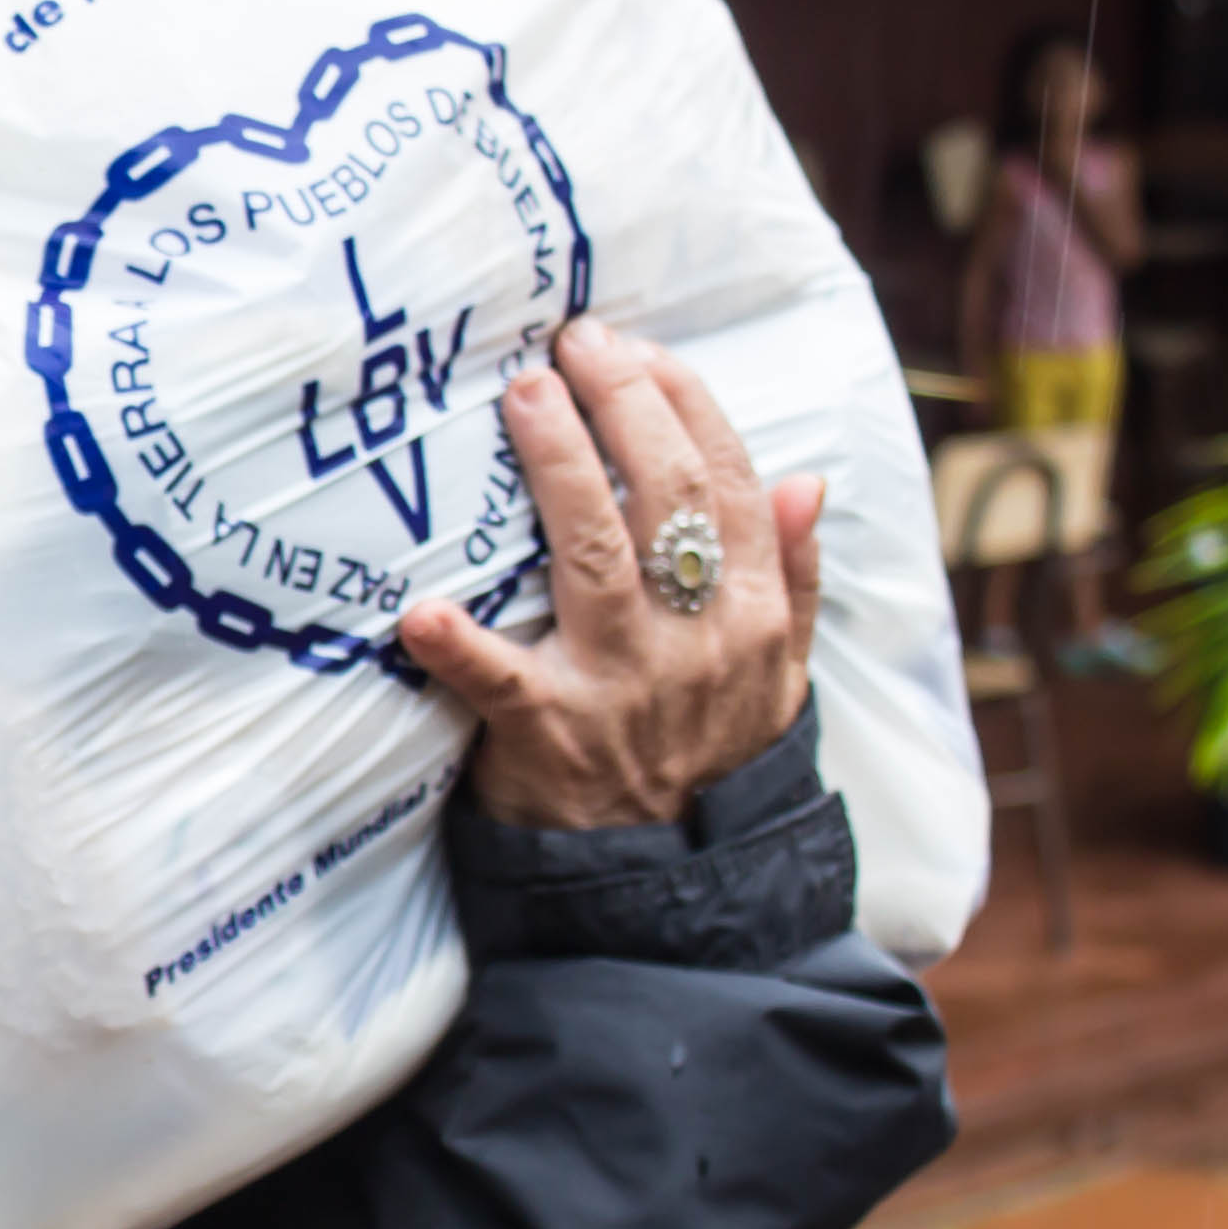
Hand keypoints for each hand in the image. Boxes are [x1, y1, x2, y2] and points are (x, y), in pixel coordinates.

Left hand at [398, 315, 825, 831]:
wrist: (669, 886)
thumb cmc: (706, 758)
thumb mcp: (778, 676)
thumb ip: (792, 578)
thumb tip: (806, 480)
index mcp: (749, 614)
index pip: (727, 482)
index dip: (684, 403)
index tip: (639, 347)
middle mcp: (694, 640)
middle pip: (666, 496)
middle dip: (622, 405)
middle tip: (575, 342)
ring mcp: (620, 686)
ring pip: (595, 554)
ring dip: (560, 469)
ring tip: (525, 397)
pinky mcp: (547, 735)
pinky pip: (500, 682)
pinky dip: (461, 646)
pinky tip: (421, 611)